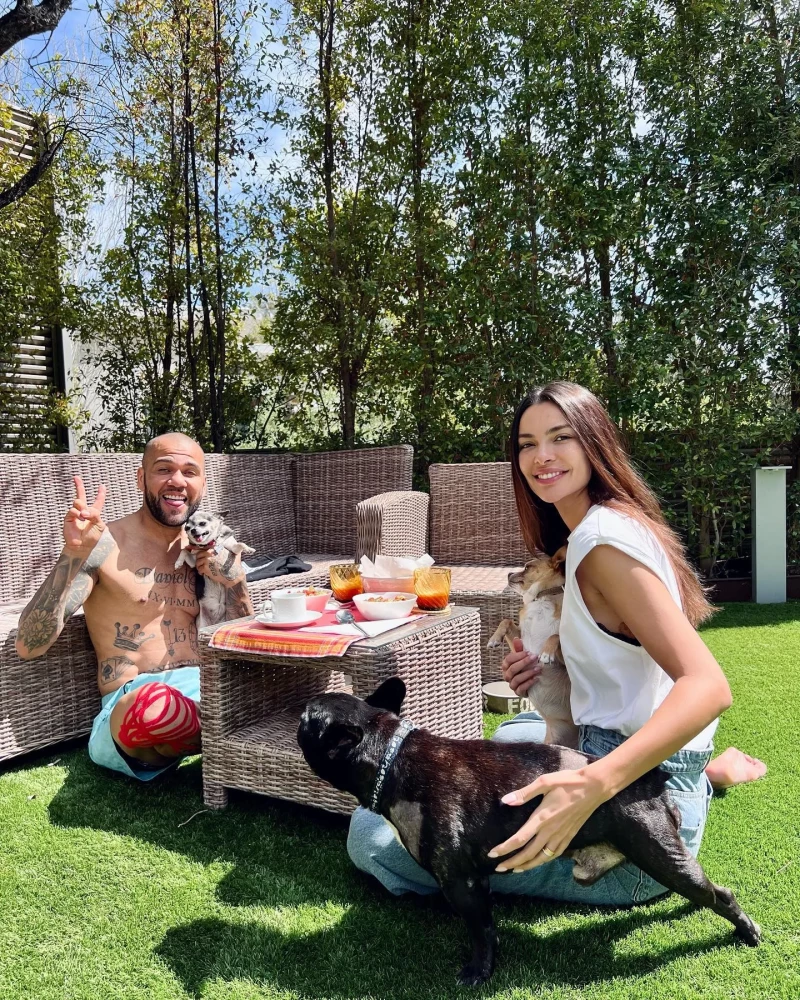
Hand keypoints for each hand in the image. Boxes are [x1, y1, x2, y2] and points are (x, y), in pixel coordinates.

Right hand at [64, 476, 106, 551]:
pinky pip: (72, 510)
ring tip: (84, 515)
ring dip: (82, 506)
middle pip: (81, 496)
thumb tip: (84, 511)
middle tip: (76, 477)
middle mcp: (84, 512)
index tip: (102, 486)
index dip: (100, 494)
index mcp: (94, 514)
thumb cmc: (93, 537)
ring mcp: (75, 515)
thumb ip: (95, 515)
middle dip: (79, 486)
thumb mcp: (99, 525)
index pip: (98, 502)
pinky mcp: (68, 519)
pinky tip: (79, 518)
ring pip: (78, 502)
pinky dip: (77, 513)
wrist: (83, 547)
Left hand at [194, 546, 244, 587]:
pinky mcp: (206, 568)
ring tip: (201, 568)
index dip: (203, 553)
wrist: (233, 574)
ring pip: (198, 562)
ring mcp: (207, 561)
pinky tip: (202, 573)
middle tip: (201, 562)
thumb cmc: (234, 564)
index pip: (205, 549)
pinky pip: (199, 569)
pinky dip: (200, 571)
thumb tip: (236, 545)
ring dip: (198, 565)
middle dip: (199, 559)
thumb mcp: (234, 553)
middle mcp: (209, 553)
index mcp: (215, 549)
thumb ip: (232, 548)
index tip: (203, 556)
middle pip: (199, 555)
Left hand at [489, 766, 608, 871]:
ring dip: (527, 865)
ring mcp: (561, 835)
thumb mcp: (544, 782)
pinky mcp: (570, 836)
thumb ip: (525, 793)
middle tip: (499, 868)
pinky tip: (539, 861)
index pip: (519, 839)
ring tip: (515, 869)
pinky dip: (544, 861)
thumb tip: (506, 801)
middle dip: (512, 862)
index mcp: (542, 818)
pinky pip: (555, 854)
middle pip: (528, 853)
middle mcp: (550, 831)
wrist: (594, 787)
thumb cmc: (568, 782)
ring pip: (542, 858)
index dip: (504, 849)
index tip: (492, 855)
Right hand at [502, 638, 541, 695]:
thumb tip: (517, 638)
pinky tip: (536, 678)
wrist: (529, 683)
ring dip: (528, 673)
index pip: (508, 660)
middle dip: (524, 663)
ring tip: (538, 669)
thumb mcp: (522, 658)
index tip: (529, 652)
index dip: (518, 656)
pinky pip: (521, 689)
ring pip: (516, 679)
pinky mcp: (518, 692)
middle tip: (535, 658)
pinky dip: (529, 683)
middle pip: (512, 669)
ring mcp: (512, 685)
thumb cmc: (524, 668)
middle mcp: (507, 676)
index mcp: (506, 666)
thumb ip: (519, 649)